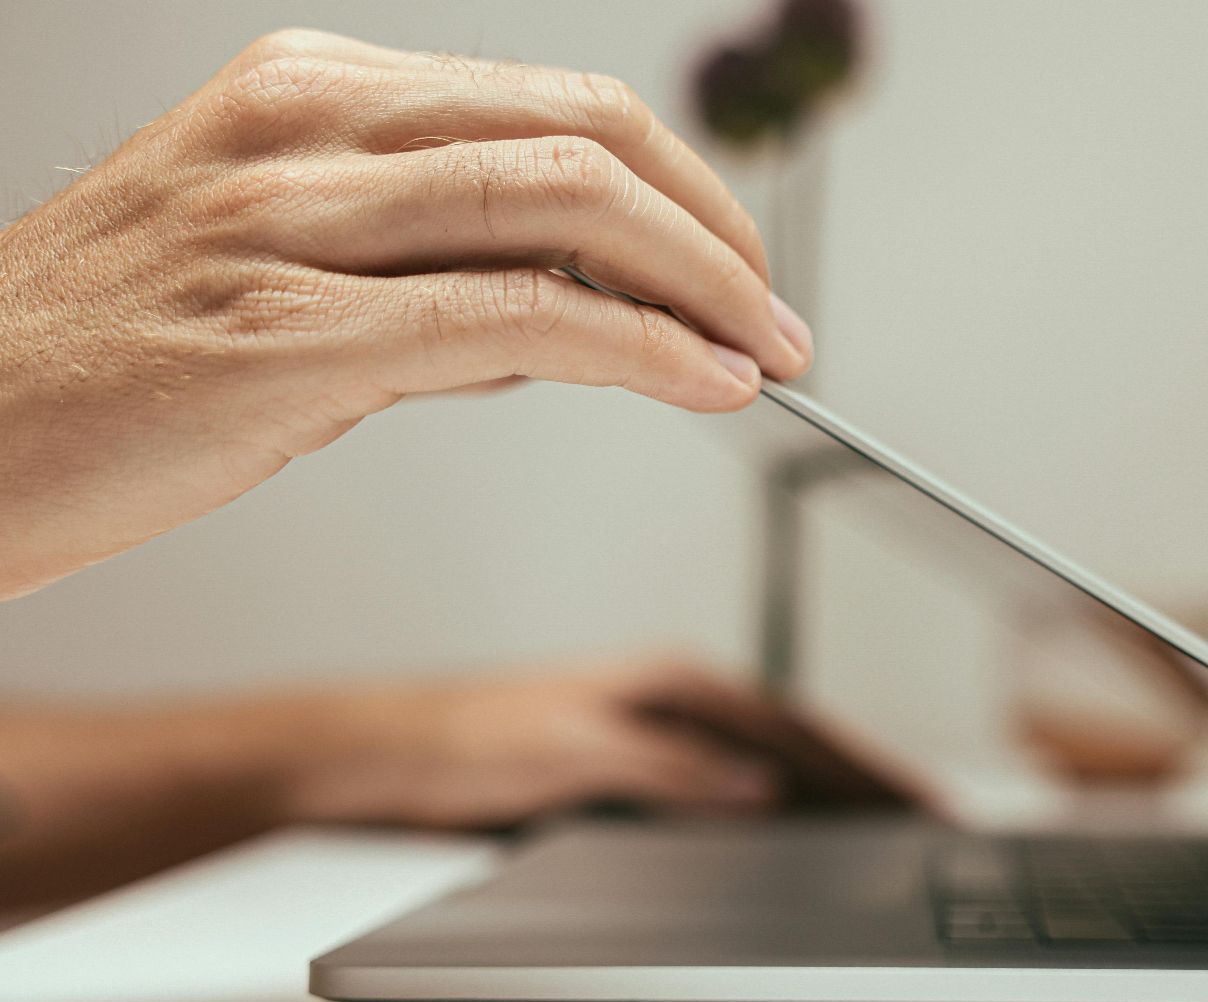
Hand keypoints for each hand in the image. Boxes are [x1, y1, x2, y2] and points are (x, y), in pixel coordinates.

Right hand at [0, 29, 812, 599]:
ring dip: (701, 285)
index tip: (739, 265)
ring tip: (763, 353)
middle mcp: (302, 129)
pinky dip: (639, 348)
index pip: (558, 108)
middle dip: (716, 231)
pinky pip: (518, 316)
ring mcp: (290, 222)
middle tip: (777, 315)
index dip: (683, 189)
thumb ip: (435, 275)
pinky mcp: (287, 332)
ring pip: (567, 208)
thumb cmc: (110, 367)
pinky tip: (699, 381)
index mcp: (306, 94)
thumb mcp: (279, 272)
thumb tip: (589, 312)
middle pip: (588, 134)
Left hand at [281, 658, 913, 828]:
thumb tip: (755, 790)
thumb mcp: (570, 755)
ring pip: (769, 774)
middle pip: (799, 748)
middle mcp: (674, 705)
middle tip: (935, 820)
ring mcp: (658, 740)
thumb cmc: (455, 738)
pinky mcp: (634, 776)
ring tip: (889, 833)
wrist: (374, 756)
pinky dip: (778, 819)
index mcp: (673, 684)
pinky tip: (798, 844)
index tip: (920, 800)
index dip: (865, 769)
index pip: (797, 732)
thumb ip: (669, 771)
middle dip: (870, 783)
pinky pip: (730, 798)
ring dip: (830, 801)